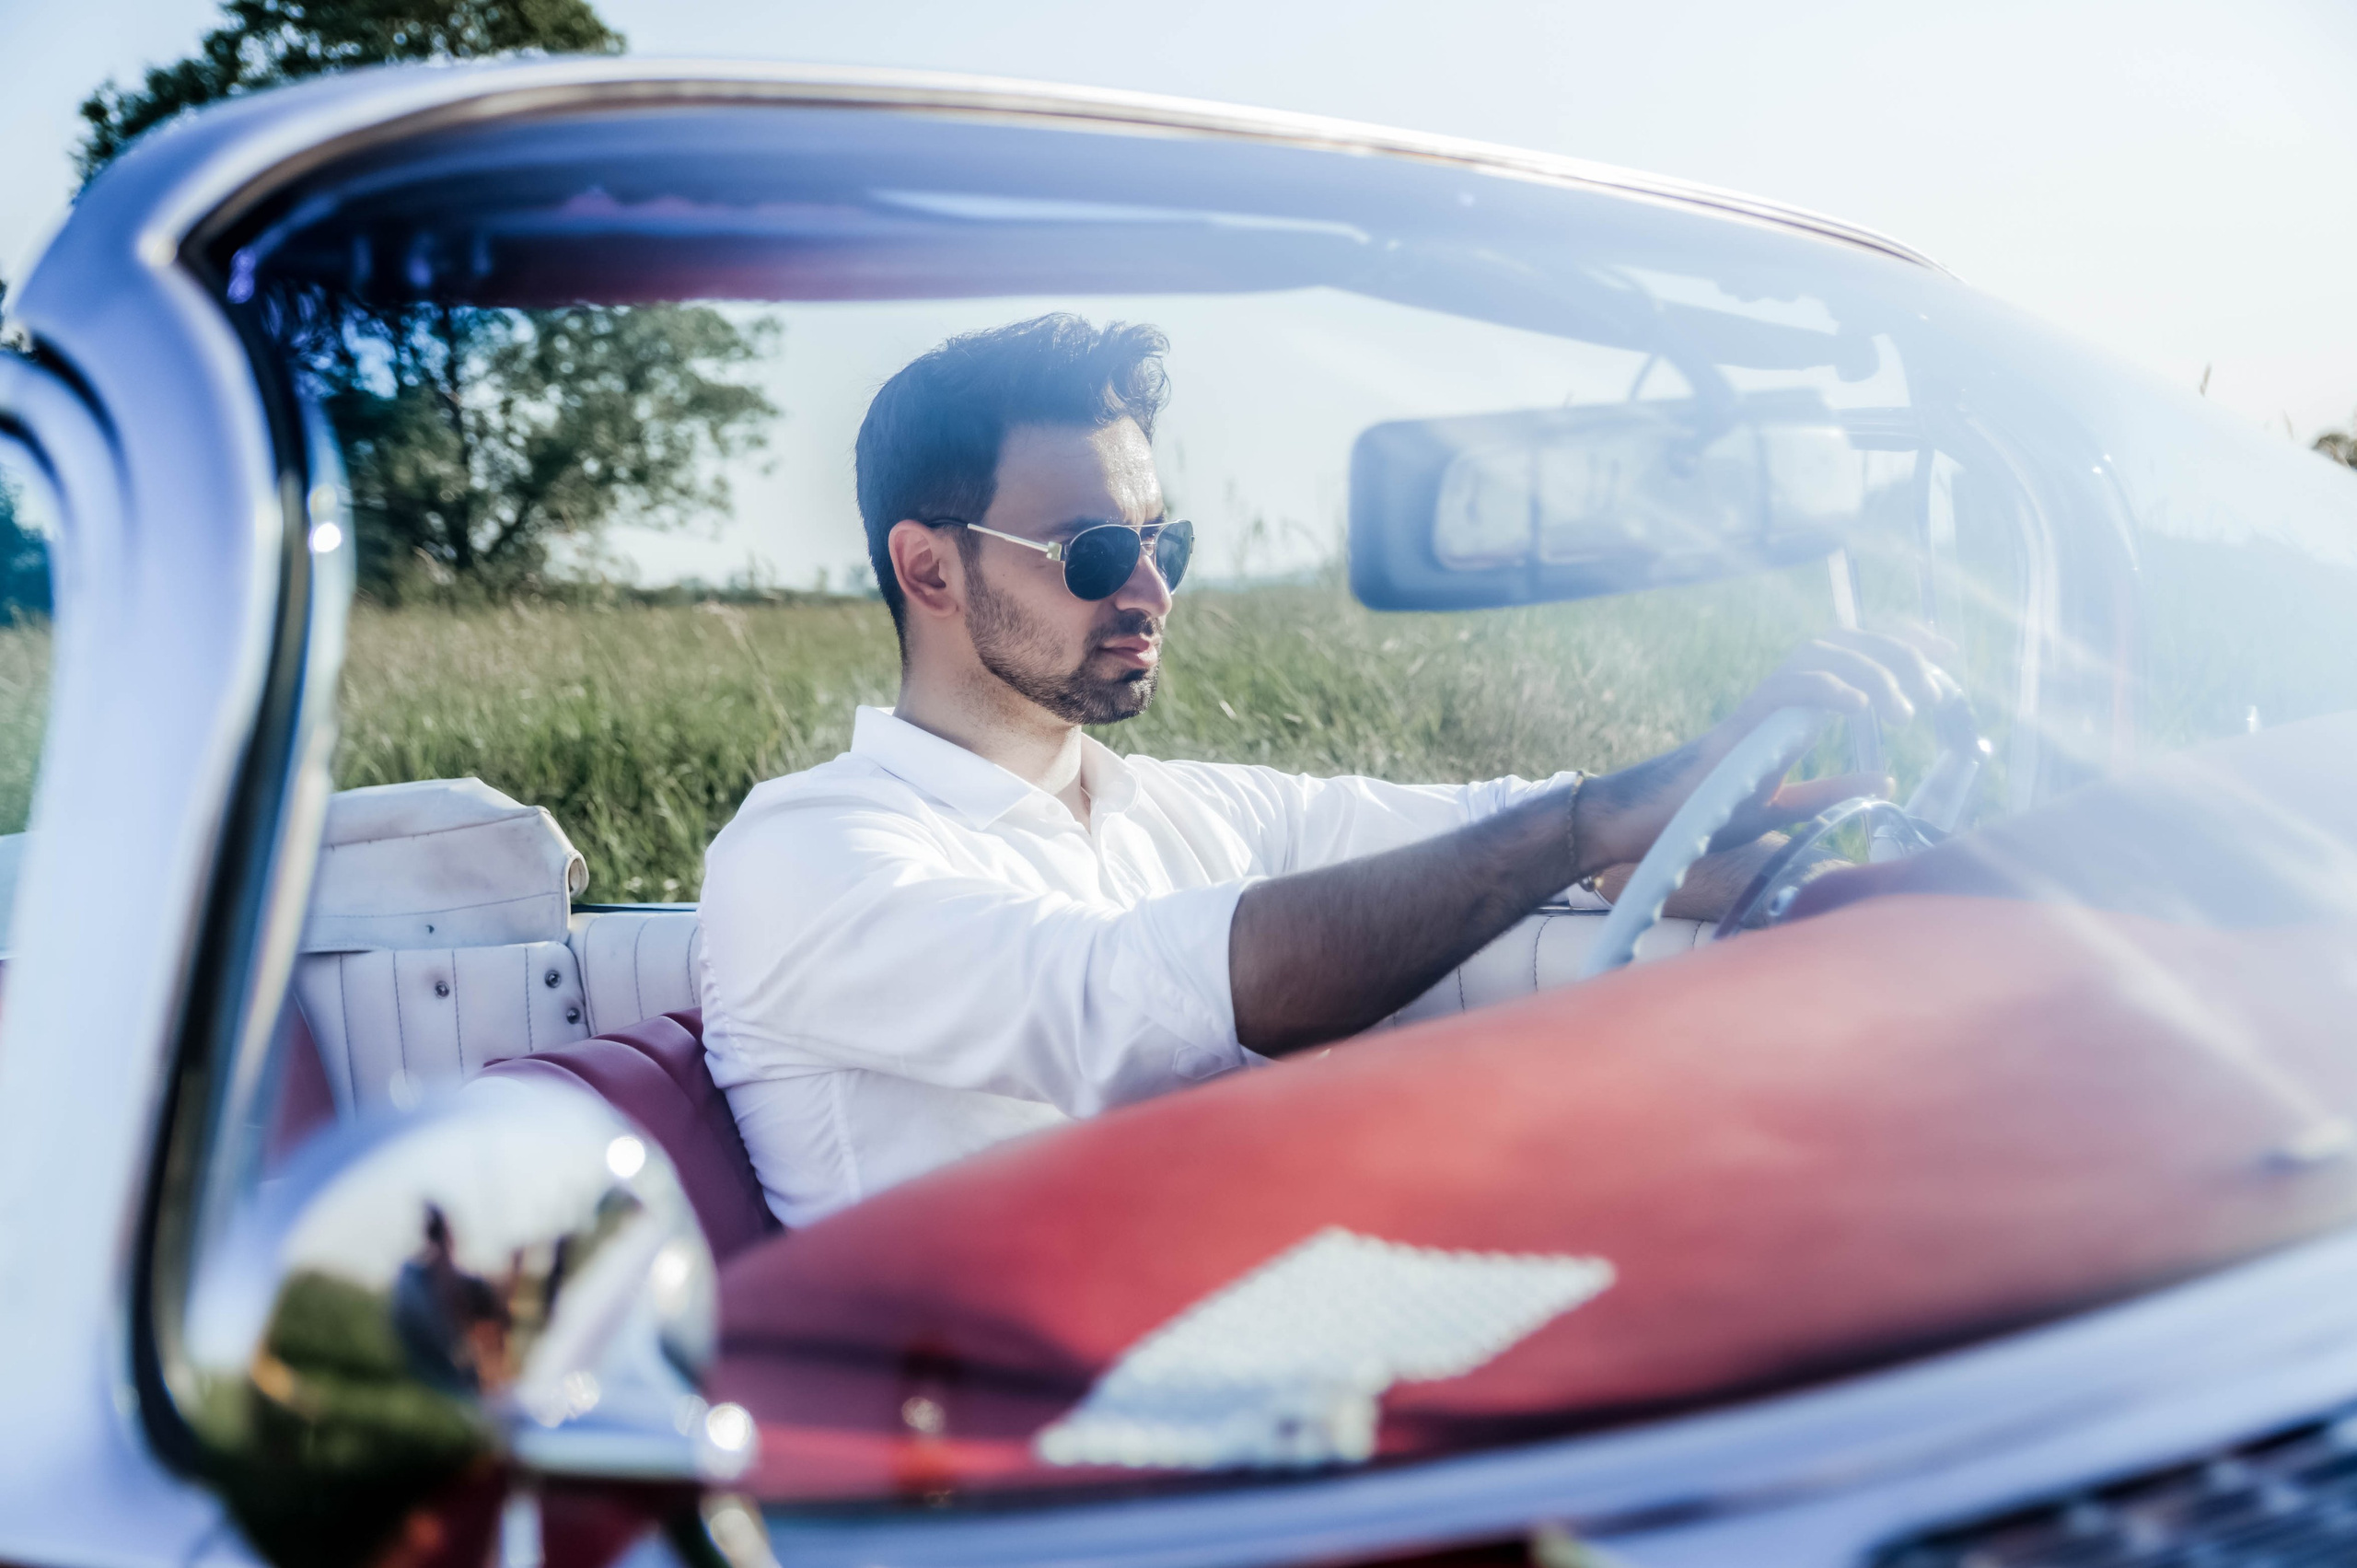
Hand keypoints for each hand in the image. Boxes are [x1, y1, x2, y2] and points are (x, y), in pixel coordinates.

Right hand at [1574, 629, 1952, 874]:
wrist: (1654, 824)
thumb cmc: (1708, 813)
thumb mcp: (1786, 807)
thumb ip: (1831, 789)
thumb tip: (1884, 778)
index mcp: (1797, 708)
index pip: (1855, 651)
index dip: (1902, 641)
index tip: (1947, 652)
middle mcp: (1782, 694)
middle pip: (1848, 640)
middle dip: (1902, 655)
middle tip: (1938, 694)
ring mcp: (1761, 704)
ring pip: (1822, 653)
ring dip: (1872, 674)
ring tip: (1904, 712)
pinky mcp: (1742, 724)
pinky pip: (1788, 688)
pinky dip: (1828, 690)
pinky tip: (1859, 708)